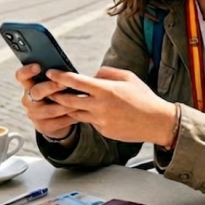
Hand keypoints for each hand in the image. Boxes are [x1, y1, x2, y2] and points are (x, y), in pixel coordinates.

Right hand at [15, 64, 78, 138]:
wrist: (54, 120)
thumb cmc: (55, 95)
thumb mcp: (51, 85)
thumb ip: (54, 77)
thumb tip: (67, 70)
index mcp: (28, 85)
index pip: (21, 76)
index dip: (27, 70)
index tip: (38, 66)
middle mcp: (28, 100)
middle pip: (36, 92)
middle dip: (51, 87)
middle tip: (64, 83)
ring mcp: (34, 115)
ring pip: (51, 109)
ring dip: (67, 104)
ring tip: (80, 98)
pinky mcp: (43, 127)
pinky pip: (59, 121)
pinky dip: (71, 115)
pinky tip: (80, 110)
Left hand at [45, 67, 176, 145]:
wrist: (156, 122)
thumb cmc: (143, 97)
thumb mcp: (128, 77)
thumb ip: (107, 73)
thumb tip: (92, 75)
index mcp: (105, 90)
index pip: (75, 82)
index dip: (60, 77)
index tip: (50, 72)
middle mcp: (100, 106)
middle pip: (68, 100)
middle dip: (55, 94)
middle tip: (48, 89)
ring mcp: (100, 121)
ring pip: (76, 113)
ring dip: (67, 107)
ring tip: (61, 100)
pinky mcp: (103, 131)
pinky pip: (90, 122)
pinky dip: (87, 116)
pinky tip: (88, 111)